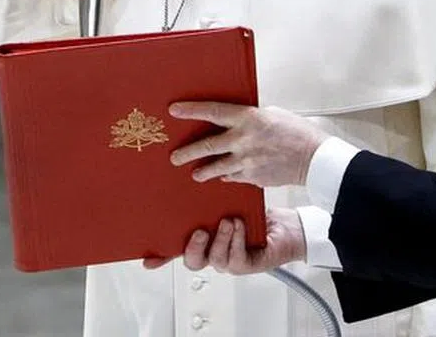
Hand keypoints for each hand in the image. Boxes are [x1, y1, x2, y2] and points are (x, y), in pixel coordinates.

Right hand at [142, 208, 306, 273]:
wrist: (288, 226)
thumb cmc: (256, 213)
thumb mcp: (227, 200)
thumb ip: (208, 196)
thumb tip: (192, 171)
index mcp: (206, 238)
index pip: (178, 250)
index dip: (161, 256)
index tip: (147, 258)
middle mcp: (215, 252)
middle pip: (192, 261)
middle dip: (193, 248)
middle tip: (200, 231)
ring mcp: (229, 260)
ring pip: (214, 260)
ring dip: (220, 240)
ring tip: (227, 221)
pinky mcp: (247, 265)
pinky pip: (235, 260)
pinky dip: (236, 242)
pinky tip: (239, 226)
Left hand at [169, 103, 327, 186]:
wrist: (313, 158)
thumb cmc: (296, 132)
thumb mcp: (272, 114)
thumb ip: (250, 118)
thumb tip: (235, 122)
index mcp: (248, 118)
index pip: (212, 112)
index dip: (191, 110)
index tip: (174, 110)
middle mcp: (243, 140)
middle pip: (206, 146)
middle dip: (187, 153)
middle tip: (175, 157)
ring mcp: (246, 161)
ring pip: (216, 168)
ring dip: (203, 172)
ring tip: (195, 174)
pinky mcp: (252, 177)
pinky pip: (233, 177)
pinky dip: (228, 176)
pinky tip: (224, 176)